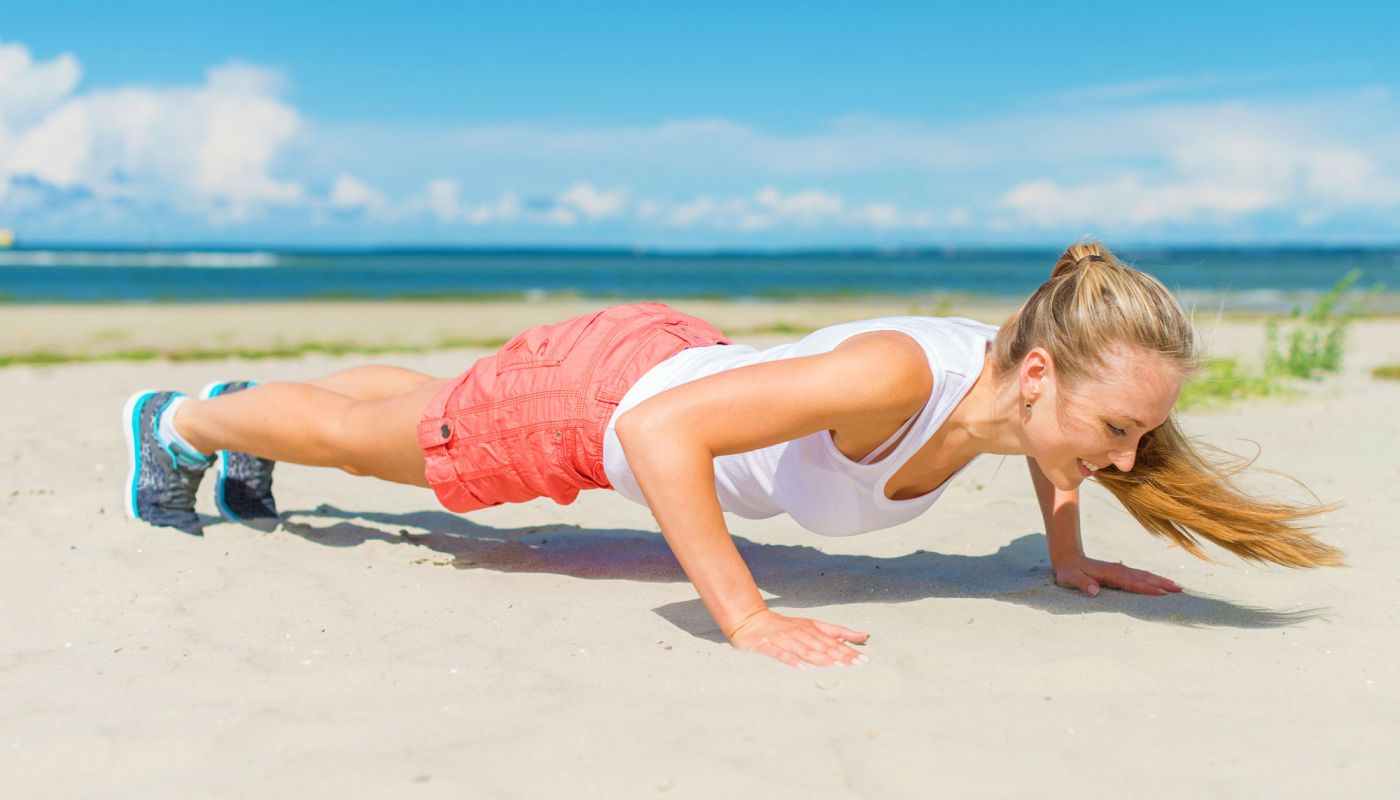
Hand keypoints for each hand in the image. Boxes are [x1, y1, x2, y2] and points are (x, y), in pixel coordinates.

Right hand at [727, 609, 869, 667]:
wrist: (751, 620)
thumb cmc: (785, 627)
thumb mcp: (813, 626)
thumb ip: (838, 632)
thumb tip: (864, 636)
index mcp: (812, 629)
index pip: (834, 642)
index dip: (849, 651)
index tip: (864, 660)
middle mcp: (800, 634)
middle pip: (822, 646)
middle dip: (840, 655)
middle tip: (856, 664)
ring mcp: (784, 639)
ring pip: (804, 649)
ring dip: (820, 658)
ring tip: (835, 665)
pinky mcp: (767, 645)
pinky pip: (780, 654)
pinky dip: (791, 660)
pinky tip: (800, 668)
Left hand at [1053, 553, 1182, 596]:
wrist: (1068, 558)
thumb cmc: (1068, 572)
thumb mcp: (1069, 578)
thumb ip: (1081, 583)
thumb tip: (1094, 590)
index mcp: (1109, 574)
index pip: (1131, 583)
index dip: (1146, 588)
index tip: (1161, 593)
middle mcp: (1118, 570)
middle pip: (1144, 577)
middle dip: (1162, 583)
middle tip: (1180, 590)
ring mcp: (1121, 569)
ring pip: (1145, 575)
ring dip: (1161, 580)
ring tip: (1178, 587)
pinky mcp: (1121, 571)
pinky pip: (1141, 576)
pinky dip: (1153, 579)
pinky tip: (1162, 584)